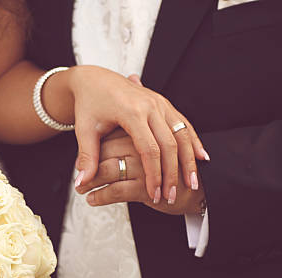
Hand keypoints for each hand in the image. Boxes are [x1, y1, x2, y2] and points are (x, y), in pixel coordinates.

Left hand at [63, 67, 208, 202]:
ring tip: (192, 184)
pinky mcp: (164, 103)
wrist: (94, 78)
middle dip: (174, 172)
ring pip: (181, 135)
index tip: (155, 194)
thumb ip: (87, 156)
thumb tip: (81, 183)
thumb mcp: (84, 130)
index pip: (148, 149)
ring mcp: (160, 103)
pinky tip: (200, 160)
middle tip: (173, 195)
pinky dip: (193, 143)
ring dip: (188, 161)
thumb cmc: (88, 105)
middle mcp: (150, 106)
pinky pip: (184, 125)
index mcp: (131, 112)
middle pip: (169, 144)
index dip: (154, 174)